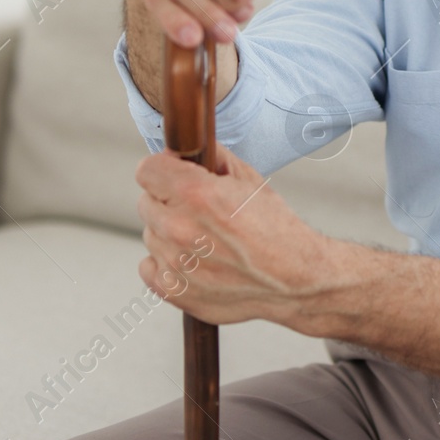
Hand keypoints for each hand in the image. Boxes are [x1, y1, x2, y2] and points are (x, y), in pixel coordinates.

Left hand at [135, 149, 328, 326]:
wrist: (293, 279)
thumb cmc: (276, 230)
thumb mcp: (250, 180)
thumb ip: (214, 158)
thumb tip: (188, 148)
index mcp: (196, 194)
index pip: (146, 170)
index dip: (163, 169)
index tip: (174, 175)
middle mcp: (179, 228)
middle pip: (146, 202)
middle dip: (168, 201)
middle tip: (198, 210)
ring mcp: (174, 263)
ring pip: (151, 234)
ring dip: (170, 233)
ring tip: (204, 239)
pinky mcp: (174, 290)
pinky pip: (148, 266)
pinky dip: (166, 263)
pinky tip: (193, 260)